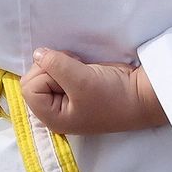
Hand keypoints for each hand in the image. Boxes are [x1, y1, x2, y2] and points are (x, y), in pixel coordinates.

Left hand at [18, 49, 168, 135]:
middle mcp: (54, 110)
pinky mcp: (73, 87)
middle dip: (52, 67)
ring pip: (45, 71)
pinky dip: (68, 63)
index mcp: (52, 118)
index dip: (45, 75)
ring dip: (62, 63)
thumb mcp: (80, 80)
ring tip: (82, 68)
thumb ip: (54, 65)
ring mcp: (64, 98)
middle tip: (76, 70)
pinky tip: (84, 67)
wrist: (142, 95)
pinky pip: (58, 69)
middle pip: (34, 78)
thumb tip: (37, 53)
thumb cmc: (112, 95)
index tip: (68, 76)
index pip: (29, 88)